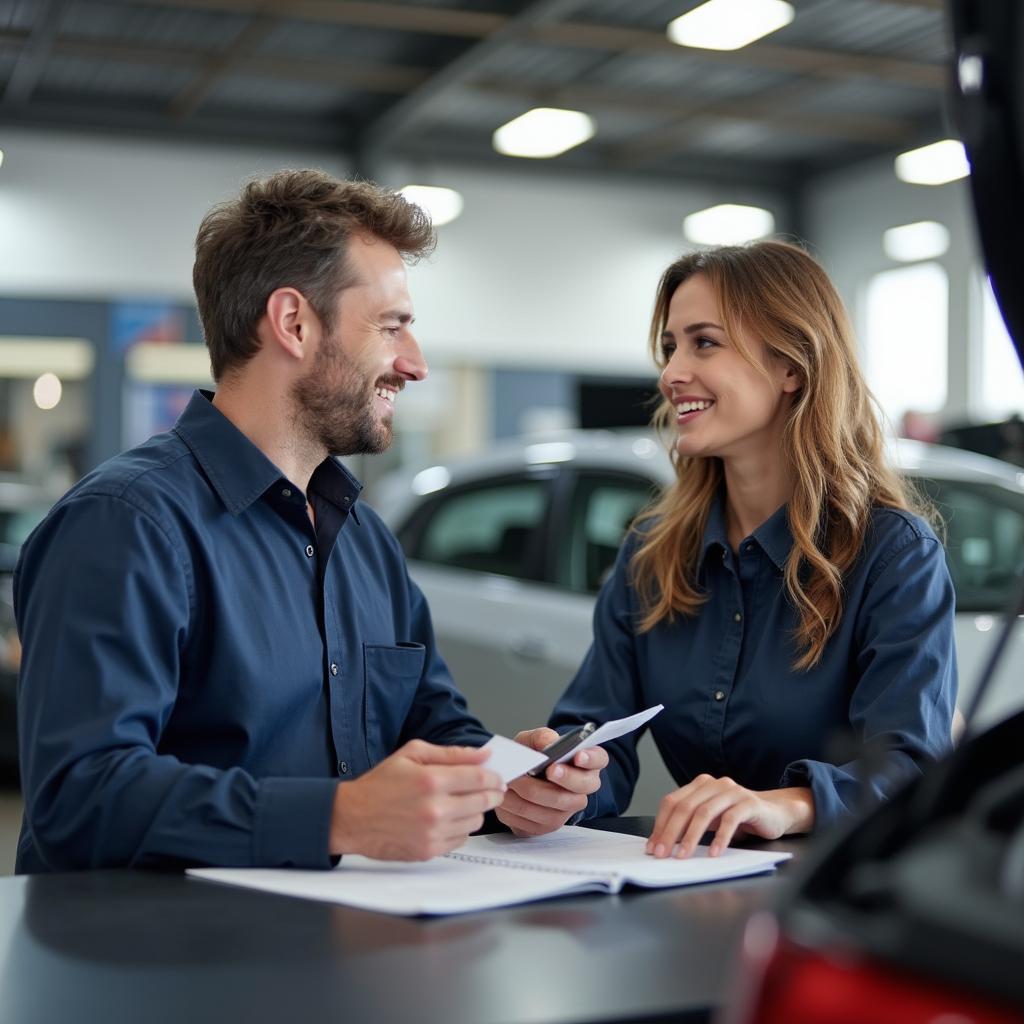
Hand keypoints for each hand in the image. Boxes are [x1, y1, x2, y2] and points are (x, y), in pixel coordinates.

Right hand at [330, 740, 505, 860]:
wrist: (352, 817)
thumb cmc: (381, 783)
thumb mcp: (413, 753)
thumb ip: (452, 753)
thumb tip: (484, 754)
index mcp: (431, 780)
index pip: (480, 778)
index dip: (495, 776)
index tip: (498, 776)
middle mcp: (435, 809)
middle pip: (483, 801)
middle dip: (492, 793)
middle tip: (490, 788)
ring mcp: (432, 833)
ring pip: (475, 822)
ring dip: (475, 811)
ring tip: (462, 802)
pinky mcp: (429, 851)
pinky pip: (461, 839)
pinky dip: (460, 828)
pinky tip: (448, 818)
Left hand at [495, 727, 606, 836]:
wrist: (518, 776)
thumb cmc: (531, 755)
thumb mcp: (533, 740)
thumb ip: (541, 737)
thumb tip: (548, 744)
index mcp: (586, 761)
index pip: (598, 759)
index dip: (591, 759)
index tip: (578, 755)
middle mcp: (582, 788)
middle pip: (581, 787)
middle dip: (564, 778)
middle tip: (548, 769)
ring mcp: (567, 810)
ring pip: (556, 809)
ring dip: (532, 794)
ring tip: (513, 782)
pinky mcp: (548, 826)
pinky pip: (535, 824)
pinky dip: (517, 811)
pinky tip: (506, 798)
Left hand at [646, 776, 813, 857]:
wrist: (774, 812)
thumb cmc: (737, 817)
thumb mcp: (710, 819)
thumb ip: (689, 824)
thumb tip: (662, 844)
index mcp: (699, 785)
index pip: (672, 802)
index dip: (660, 824)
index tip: (653, 847)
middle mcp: (713, 784)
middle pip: (685, 807)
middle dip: (670, 832)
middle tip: (662, 854)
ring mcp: (731, 791)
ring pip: (704, 812)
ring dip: (691, 836)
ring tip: (683, 855)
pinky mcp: (748, 803)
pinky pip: (730, 820)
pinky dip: (720, 838)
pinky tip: (714, 853)